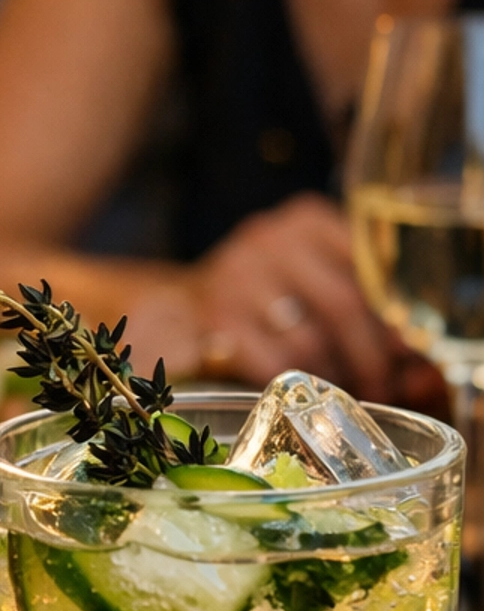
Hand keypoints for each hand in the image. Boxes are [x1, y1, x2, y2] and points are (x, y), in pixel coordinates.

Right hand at [186, 194, 404, 399]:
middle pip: (342, 304)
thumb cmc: (272, 296)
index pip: (369, 267)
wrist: (187, 304)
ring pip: (308, 341)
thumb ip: (366, 306)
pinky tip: (302, 390)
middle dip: (371, 357)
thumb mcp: (318, 277)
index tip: (412, 353)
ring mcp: (236, 278)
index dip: (396, 316)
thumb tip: (422, 366)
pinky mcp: (214, 321)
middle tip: (382, 385)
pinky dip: (295, 385)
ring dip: (333, 376)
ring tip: (341, 389)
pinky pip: (271, 364)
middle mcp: (269, 239)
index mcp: (307, 220)